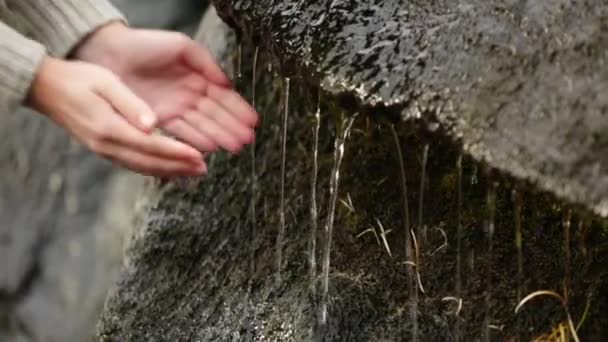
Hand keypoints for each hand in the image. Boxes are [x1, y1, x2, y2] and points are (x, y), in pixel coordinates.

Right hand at [28, 56, 206, 176]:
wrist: (47, 88)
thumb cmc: (79, 79)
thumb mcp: (106, 83)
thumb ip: (130, 104)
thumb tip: (153, 125)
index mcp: (109, 129)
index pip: (151, 146)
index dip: (177, 153)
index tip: (198, 156)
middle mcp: (107, 146)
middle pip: (149, 163)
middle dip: (179, 168)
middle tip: (204, 169)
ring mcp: (104, 151)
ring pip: (142, 168)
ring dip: (170, 172)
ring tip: (193, 172)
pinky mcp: (104, 150)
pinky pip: (134, 165)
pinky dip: (155, 169)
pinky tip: (170, 169)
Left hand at [75, 22, 257, 153]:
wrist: (110, 52)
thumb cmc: (146, 44)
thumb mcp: (182, 46)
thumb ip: (206, 63)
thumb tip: (226, 82)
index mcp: (198, 78)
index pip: (224, 97)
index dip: (239, 110)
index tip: (253, 122)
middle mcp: (190, 96)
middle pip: (216, 115)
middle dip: (233, 128)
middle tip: (248, 141)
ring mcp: (176, 109)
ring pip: (202, 126)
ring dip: (220, 137)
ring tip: (235, 147)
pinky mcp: (160, 119)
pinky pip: (181, 131)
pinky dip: (196, 139)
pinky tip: (210, 147)